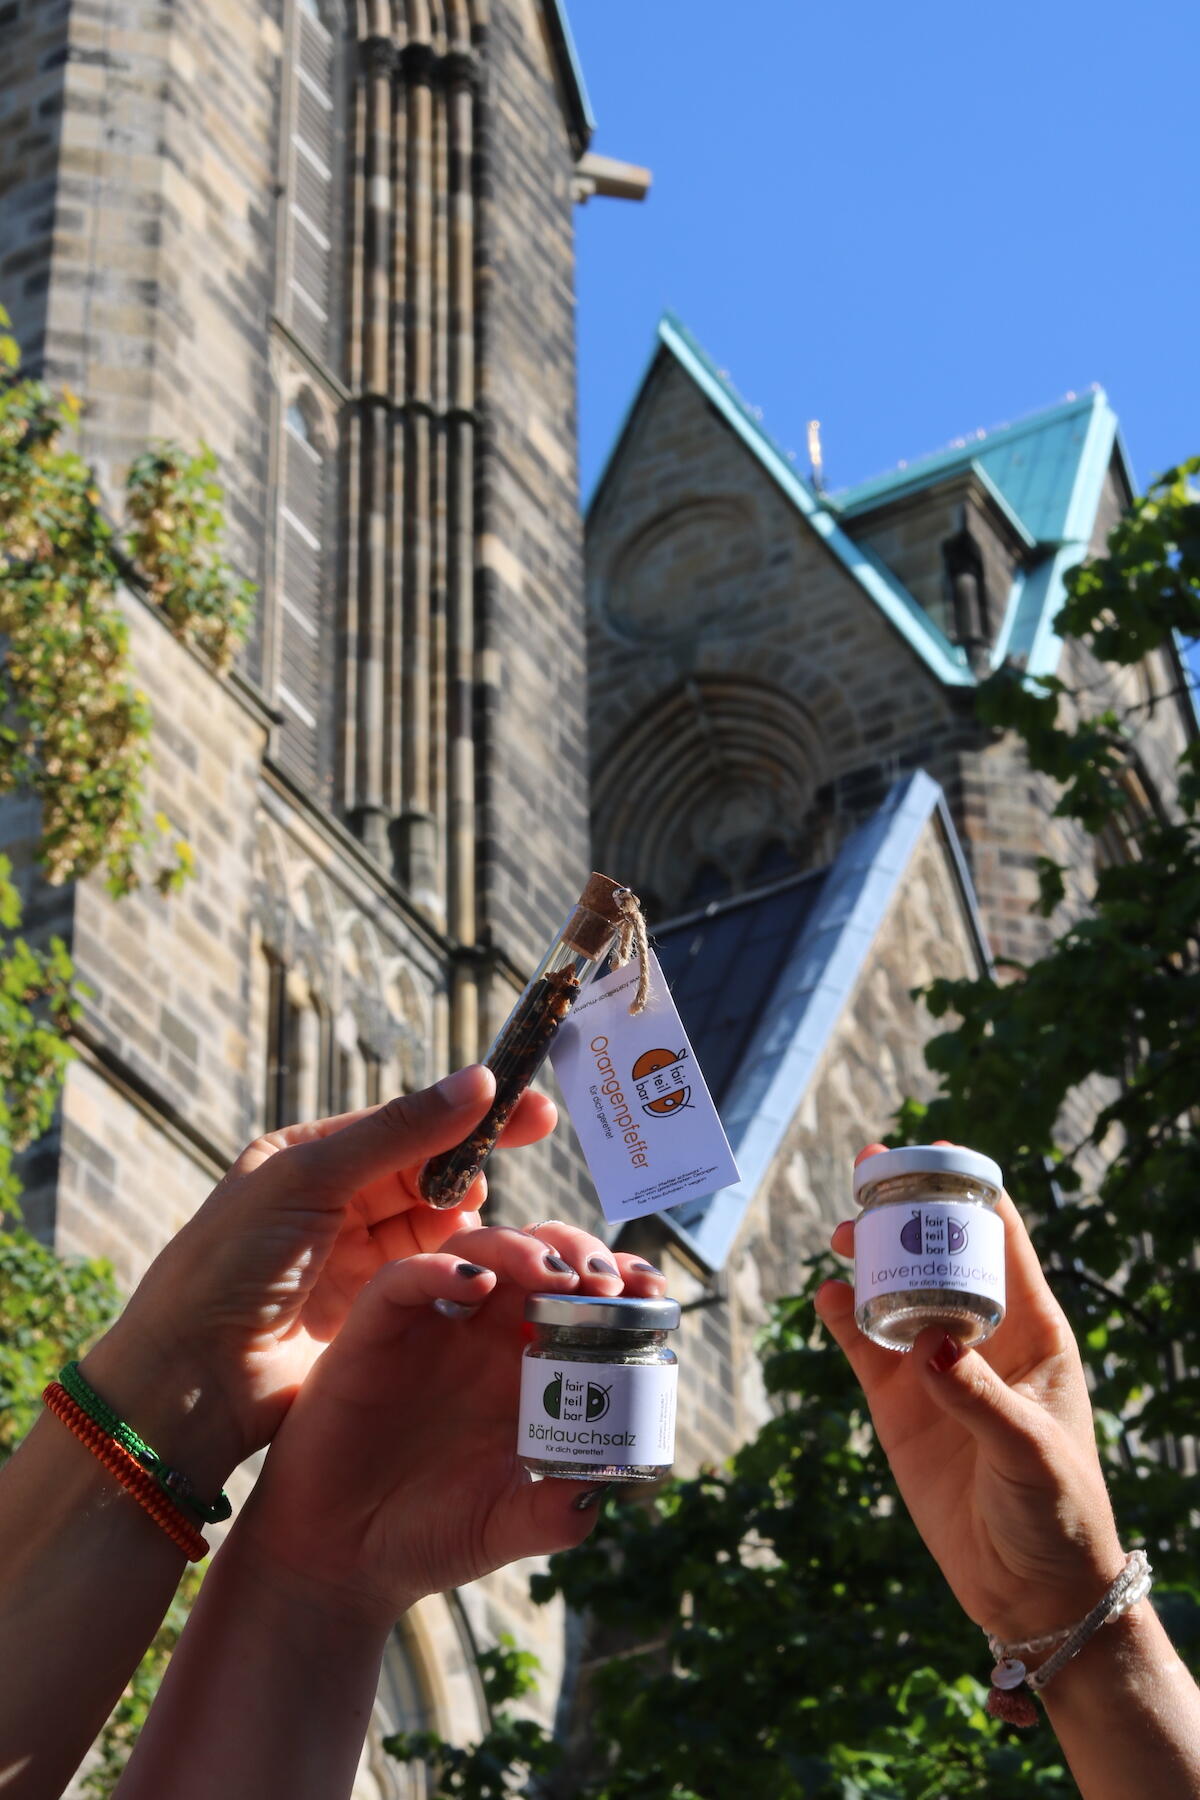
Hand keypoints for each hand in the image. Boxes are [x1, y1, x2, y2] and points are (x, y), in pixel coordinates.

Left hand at [81, 1068, 555, 1489]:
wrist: (192, 1382)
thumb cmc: (231, 1265)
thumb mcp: (310, 1180)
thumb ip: (399, 1132)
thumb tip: (479, 1081)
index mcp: (308, 1159)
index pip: (403, 1124)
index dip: (465, 1113)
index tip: (531, 1106)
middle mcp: (334, 1205)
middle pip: (427, 1170)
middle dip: (476, 1158)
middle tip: (537, 1141)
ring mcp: (354, 1261)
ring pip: (437, 1224)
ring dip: (470, 1216)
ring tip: (495, 1216)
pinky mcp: (372, 1315)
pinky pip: (432, 1278)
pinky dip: (461, 1266)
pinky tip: (482, 1262)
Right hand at [229, 1222, 668, 1621]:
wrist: (342, 1562)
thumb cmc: (427, 1535)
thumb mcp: (507, 1525)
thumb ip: (557, 1510)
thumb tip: (603, 1486)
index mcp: (522, 1367)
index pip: (579, 1298)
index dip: (618, 1281)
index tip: (652, 1290)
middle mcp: (480, 1334)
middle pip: (537, 1255)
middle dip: (579, 1252)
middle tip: (606, 1281)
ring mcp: (428, 1326)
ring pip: (476, 1248)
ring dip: (521, 1248)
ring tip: (556, 1277)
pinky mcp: (373, 1331)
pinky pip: (403, 1278)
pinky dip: (439, 1270)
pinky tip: (474, 1287)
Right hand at [814, 1146, 1125, 1644]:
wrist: (1032, 1590)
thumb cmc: (1060, 1512)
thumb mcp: (1030, 1451)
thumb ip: (979, 1397)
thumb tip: (929, 1344)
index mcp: (1033, 1333)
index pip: (1002, 1243)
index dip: (969, 1195)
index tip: (930, 1158)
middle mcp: (982, 1338)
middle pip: (938, 1254)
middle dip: (904, 1214)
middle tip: (867, 1181)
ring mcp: (937, 1370)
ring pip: (895, 1292)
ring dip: (869, 1258)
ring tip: (843, 1234)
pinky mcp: (900, 1406)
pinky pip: (864, 1347)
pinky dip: (843, 1317)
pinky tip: (827, 1296)